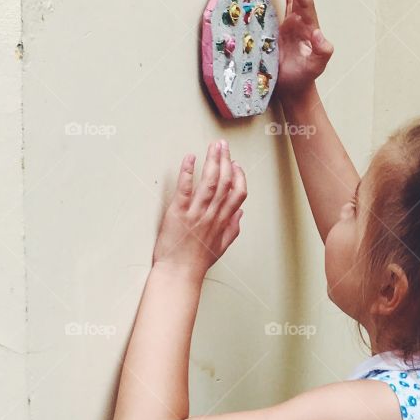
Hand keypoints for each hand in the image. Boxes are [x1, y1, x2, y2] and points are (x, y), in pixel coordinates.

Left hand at [152, 141, 246, 278]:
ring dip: (213, 161)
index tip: (236, 164)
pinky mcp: (178, 213)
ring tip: (213, 147)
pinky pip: (186, 188)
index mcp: (223, 221)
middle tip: (223, 146)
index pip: (238, 193)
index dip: (239, 176)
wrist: (179, 274)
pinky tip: (190, 158)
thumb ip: (233, 228)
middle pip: (225, 182)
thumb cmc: (197, 263)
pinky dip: (188, 171)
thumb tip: (240, 213)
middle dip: (226, 160)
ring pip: (210, 182)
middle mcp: (212, 214)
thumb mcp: (221, 246)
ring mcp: (196, 213)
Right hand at [275, 0, 333, 102]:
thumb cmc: (304, 78)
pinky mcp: (283, 32)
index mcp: (308, 27)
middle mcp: (302, 23)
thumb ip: (322, 51)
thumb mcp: (316, 66)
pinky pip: (285, 9)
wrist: (295, 89)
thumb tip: (320, 34)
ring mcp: (293, 26)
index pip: (304, 2)